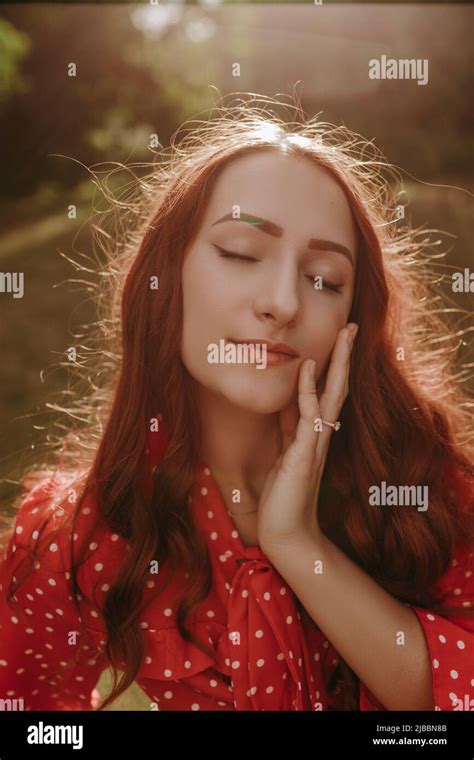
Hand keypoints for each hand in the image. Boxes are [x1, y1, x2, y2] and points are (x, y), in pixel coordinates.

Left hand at [257, 323, 357, 555]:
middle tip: (351, 327)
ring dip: (337, 364)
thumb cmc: (283, 496)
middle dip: (344, 357)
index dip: (333, 366)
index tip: (338, 340)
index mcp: (316, 434)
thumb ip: (288, 429)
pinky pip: (308, 415)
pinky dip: (308, 389)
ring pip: (332, 395)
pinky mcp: (304, 453)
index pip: (329, 392)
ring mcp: (316, 443)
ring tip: (344, 335)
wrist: (285, 533)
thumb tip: (286, 404)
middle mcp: (322, 435)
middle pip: (338, 388)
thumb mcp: (284, 453)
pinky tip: (308, 367)